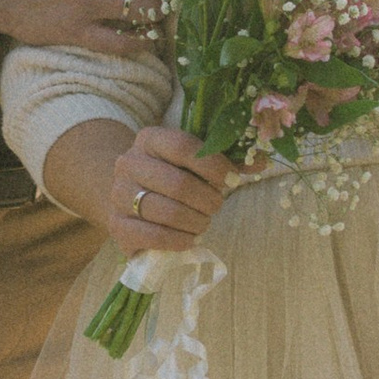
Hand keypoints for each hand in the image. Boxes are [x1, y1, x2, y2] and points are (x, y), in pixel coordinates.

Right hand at [44, 115, 237, 258]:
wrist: (129, 196)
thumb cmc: (171, 176)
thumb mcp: (195, 162)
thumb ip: (227, 160)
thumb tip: (261, 159)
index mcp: (150, 138)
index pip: (185, 148)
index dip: (214, 166)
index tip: (232, 180)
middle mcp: (128, 162)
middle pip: (178, 184)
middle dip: (207, 200)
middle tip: (217, 206)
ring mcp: (118, 194)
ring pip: (166, 212)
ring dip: (195, 222)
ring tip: (203, 223)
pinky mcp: (116, 226)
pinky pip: (153, 236)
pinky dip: (179, 241)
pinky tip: (189, 239)